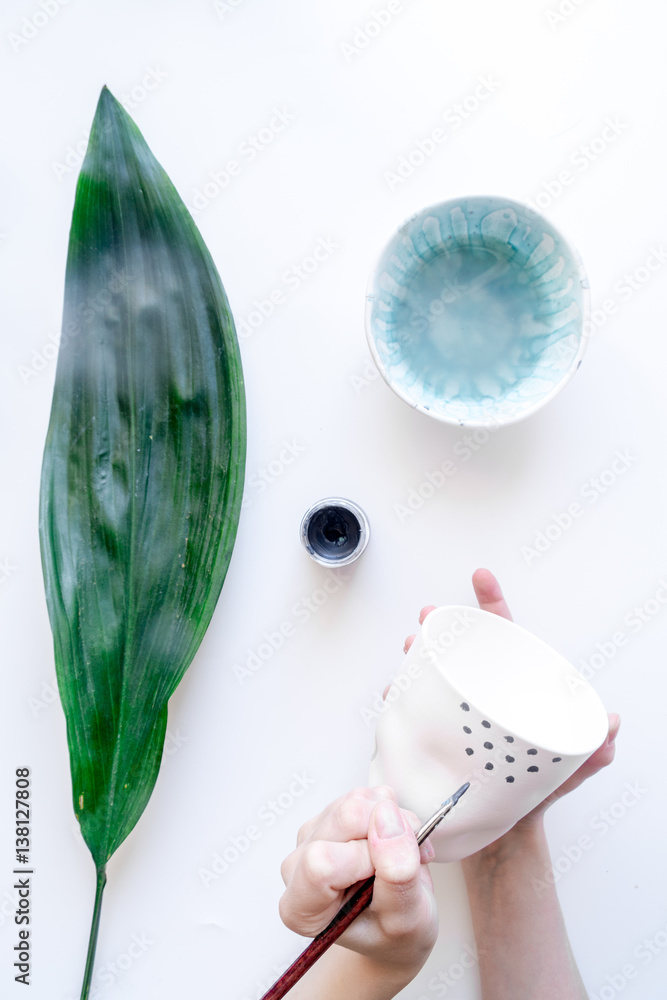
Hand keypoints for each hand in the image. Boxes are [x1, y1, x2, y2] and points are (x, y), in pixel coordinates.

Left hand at [278, 785, 438, 979]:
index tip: (391, 878)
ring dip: (394, 824)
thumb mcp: (407, 920)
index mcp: (301, 907)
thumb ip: (396, 875)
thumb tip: (387, 817)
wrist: (397, 930)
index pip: (323, 863)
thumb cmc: (396, 934)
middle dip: (389, 834)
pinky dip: (393, 813)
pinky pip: (367, 794)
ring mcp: (313, 835)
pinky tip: (396, 841)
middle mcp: (297, 866)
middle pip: (344, 818)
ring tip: (404, 858)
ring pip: (357, 801)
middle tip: (409, 864)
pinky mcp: (331, 813)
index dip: (367, 861)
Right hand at [403, 568, 619, 839]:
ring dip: (418, 655)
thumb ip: (591, 754)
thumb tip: (611, 726)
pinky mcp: (436, 734)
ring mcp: (457, 715)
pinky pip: (416, 706)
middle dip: (442, 626)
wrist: (500, 839)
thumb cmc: (533, 797)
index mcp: (513, 691)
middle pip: (461, 648)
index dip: (493, 604)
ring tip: (410, 650)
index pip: (506, 637)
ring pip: (434, 672)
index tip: (481, 577)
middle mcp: (482, 695)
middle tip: (427, 618)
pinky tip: (391, 692)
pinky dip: (401, 694)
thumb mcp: (564, 774)